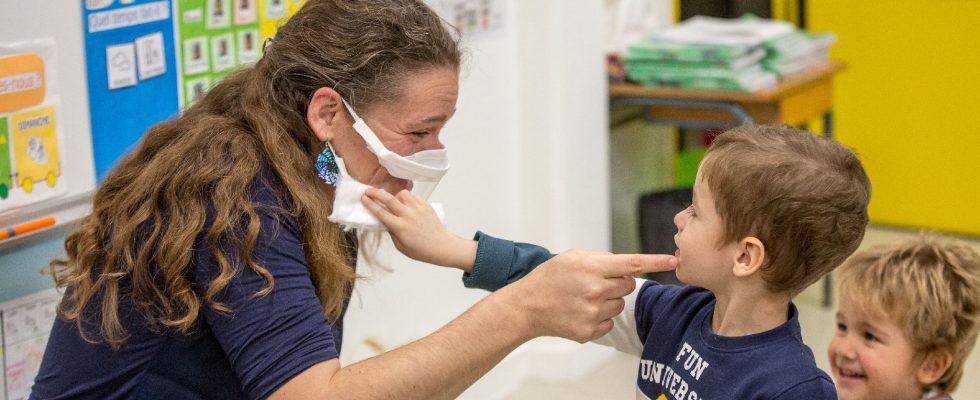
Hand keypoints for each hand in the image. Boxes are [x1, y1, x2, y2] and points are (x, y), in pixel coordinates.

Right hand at [362, 188, 476, 269]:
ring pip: (402, 194)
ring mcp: (418, 209)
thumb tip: (385, 222)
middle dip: (376, 193)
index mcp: (400, 227)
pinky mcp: (426, 206)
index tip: (363, 198)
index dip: (370, 204)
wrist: (441, 246)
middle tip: (369, 190)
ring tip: (394, 201)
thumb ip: (392, 232)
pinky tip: (407, 205)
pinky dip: (408, 198)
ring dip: (395, 195)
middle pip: (389, 199)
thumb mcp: (400, 246)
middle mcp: (408, 215)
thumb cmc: (420, 250)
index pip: (381, 213)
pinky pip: (414, 196)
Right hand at [503, 249, 676, 342]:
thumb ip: (602, 259)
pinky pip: (610, 323)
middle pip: (629, 285)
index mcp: (592, 268)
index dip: (656, 262)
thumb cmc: (550, 277)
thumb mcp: (574, 256)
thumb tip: (627, 267)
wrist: (527, 305)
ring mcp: (592, 312)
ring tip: (585, 297)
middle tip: (596, 282)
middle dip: (618, 283)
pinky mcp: (589, 331)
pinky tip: (582, 311)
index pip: (632, 264)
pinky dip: (601, 317)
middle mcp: (594, 290)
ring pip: (620, 305)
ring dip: (609, 300)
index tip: (674, 260)